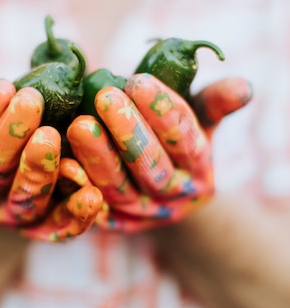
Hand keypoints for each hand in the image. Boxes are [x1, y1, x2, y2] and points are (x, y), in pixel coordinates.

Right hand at [0, 57, 101, 240]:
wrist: (15, 194)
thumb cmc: (6, 141)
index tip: (2, 85)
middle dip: (10, 134)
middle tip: (30, 101)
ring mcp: (12, 218)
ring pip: (24, 199)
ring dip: (38, 169)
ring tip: (53, 136)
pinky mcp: (45, 233)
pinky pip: (59, 229)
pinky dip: (75, 214)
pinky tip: (93, 194)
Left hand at [67, 73, 251, 231]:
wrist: (161, 188)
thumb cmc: (173, 140)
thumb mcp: (199, 119)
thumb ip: (215, 102)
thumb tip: (243, 87)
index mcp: (199, 169)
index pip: (185, 139)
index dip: (163, 110)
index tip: (138, 80)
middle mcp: (176, 196)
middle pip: (153, 167)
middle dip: (129, 132)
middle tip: (106, 97)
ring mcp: (145, 216)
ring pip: (121, 189)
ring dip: (100, 158)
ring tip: (80, 124)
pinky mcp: (116, 227)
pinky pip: (95, 211)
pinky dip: (79, 190)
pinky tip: (63, 165)